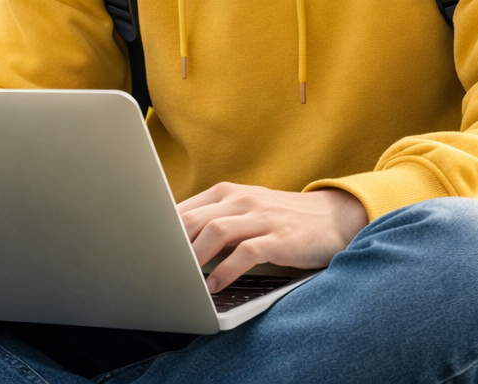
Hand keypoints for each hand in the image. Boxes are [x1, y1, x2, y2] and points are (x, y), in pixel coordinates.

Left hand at [176, 183, 368, 291]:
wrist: (332, 217)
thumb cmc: (279, 219)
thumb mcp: (244, 211)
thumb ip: (214, 221)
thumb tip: (174, 243)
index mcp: (226, 193)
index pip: (183, 208)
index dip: (162, 231)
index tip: (145, 251)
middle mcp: (241, 200)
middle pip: (194, 219)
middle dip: (172, 246)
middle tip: (157, 269)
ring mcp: (260, 217)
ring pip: (216, 232)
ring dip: (194, 258)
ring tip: (182, 278)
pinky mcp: (279, 238)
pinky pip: (246, 253)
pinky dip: (226, 270)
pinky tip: (214, 285)